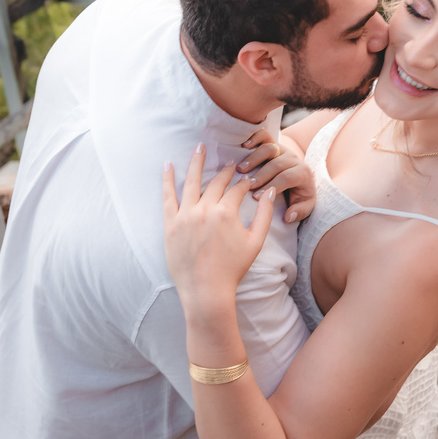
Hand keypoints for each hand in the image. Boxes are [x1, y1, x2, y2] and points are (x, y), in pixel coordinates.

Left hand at [163, 145, 276, 317]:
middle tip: (230, 162)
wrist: (206, 291)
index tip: (248, 181)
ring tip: (200, 147)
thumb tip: (270, 192)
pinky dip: (167, 180)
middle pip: (216, 183)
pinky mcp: (170, 224)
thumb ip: (265, 215)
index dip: (245, 184)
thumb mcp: (256, 242)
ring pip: (192, 182)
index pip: (237, 189)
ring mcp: (185, 216)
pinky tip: (167, 165)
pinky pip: (168, 197)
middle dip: (225, 171)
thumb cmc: (233, 269)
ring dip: (197, 162)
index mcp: (226, 213)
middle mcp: (205, 209)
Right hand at [239, 129, 315, 223]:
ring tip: (241, 170)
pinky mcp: (274, 142)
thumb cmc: (300, 194)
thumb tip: (288, 216)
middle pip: (276, 164)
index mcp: (302, 173)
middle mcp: (293, 159)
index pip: (286, 178)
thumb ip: (299, 212)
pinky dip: (254, 137)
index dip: (271, 186)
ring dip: (254, 159)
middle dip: (260, 175)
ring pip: (269, 148)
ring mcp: (283, 149)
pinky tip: (243, 145)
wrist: (301, 178)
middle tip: (247, 185)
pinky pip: (265, 135)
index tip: (256, 197)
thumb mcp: (305, 205)